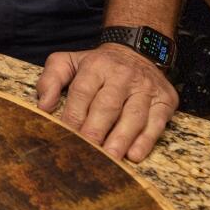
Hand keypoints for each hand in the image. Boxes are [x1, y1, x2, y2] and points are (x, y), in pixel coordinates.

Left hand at [36, 43, 177, 162]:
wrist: (138, 50)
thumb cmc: (98, 65)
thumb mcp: (70, 61)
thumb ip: (51, 79)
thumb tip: (44, 106)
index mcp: (96, 66)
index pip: (82, 93)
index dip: (73, 116)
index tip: (65, 136)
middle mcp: (123, 76)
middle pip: (108, 106)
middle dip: (96, 131)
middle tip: (86, 153)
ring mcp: (146, 88)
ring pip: (134, 116)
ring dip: (121, 139)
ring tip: (110, 159)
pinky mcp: (165, 100)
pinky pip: (156, 122)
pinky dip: (146, 140)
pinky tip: (134, 154)